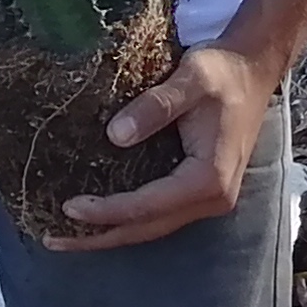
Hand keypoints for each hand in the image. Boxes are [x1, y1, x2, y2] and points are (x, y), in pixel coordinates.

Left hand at [49, 43, 277, 252]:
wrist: (254, 68)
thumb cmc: (224, 71)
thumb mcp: (191, 78)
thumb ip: (156, 106)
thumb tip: (115, 136)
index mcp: (209, 177)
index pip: (148, 206)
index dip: (106, 211)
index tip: (68, 206)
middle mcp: (212, 198)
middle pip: (146, 228)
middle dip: (99, 236)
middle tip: (53, 238)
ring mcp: (209, 199)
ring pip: (152, 227)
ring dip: (110, 233)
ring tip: (65, 236)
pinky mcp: (201, 191)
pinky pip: (159, 215)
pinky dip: (128, 219)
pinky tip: (100, 218)